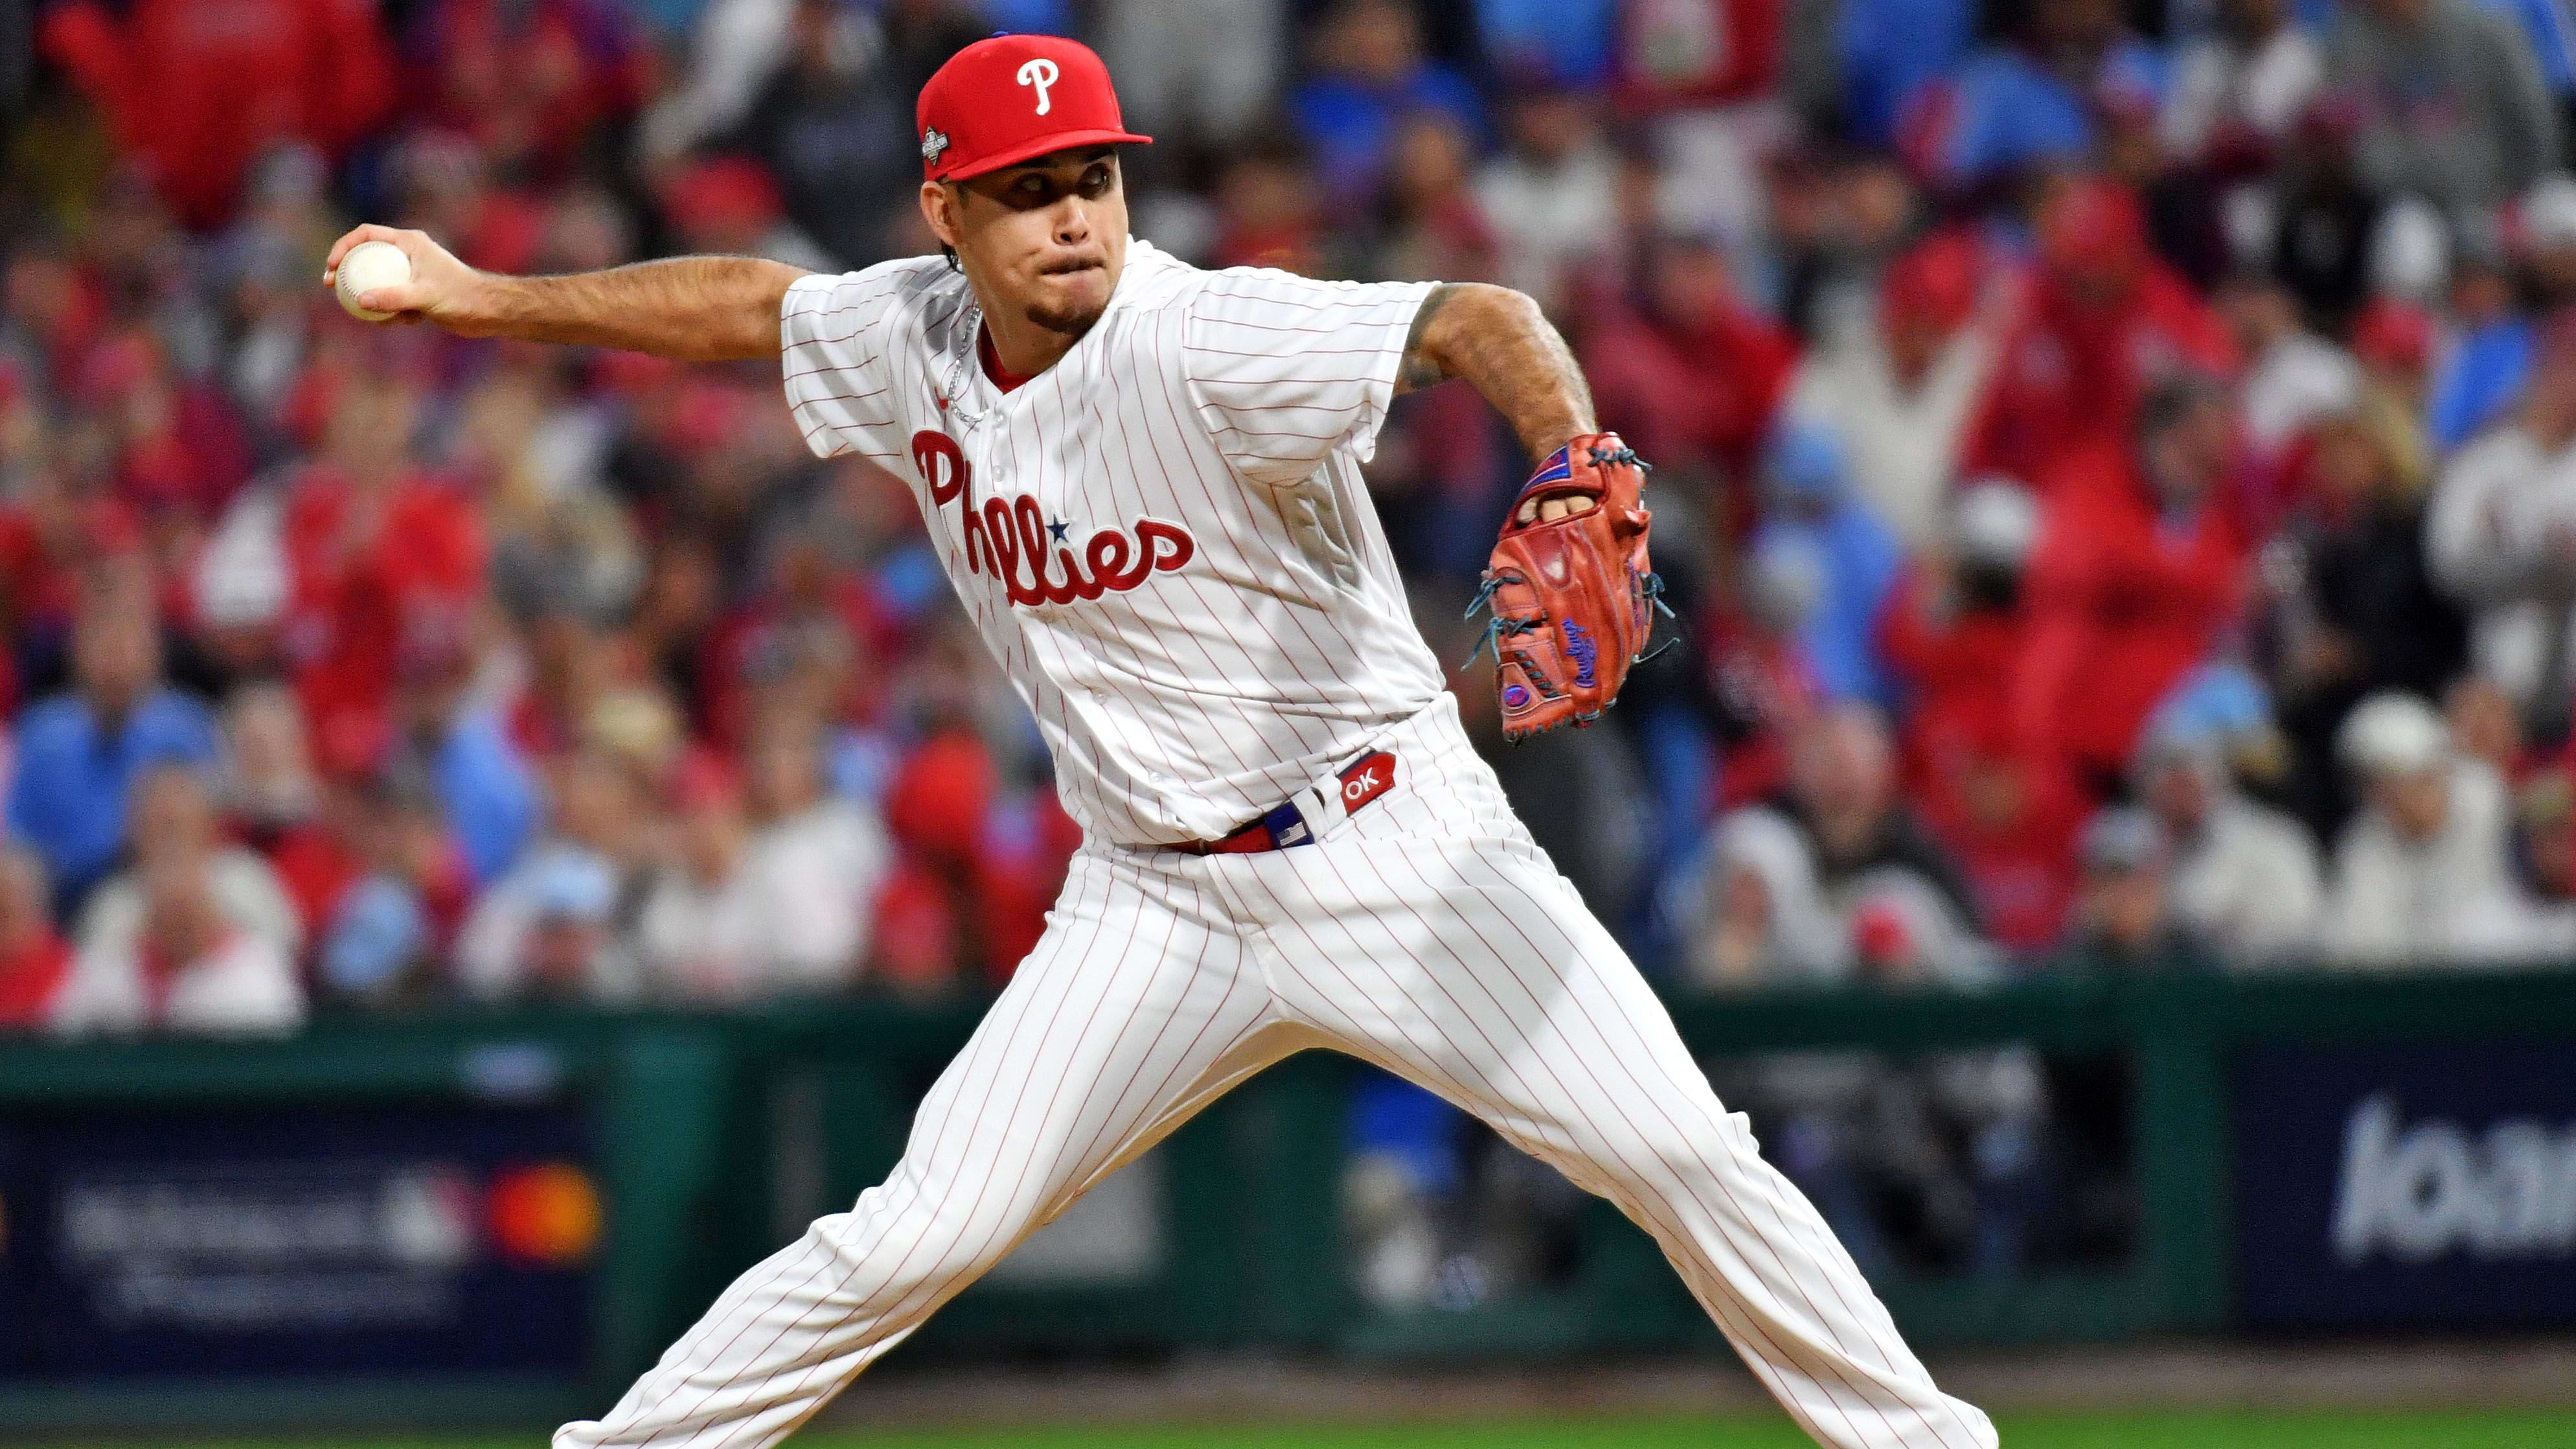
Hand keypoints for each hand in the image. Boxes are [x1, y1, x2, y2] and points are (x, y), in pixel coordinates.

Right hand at [321, 225, 500, 333]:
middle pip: (367, 257)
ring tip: (362, 312)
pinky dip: (389, 311)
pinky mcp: (418, 293)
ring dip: (367, 295)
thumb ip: (394, 297)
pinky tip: (393, 324)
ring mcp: (412, 274)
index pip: (366, 234)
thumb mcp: (426, 297)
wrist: (489, 312)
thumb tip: (361, 301)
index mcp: (409, 243)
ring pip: (378, 281)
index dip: (344, 246)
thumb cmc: (462, 297)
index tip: (332, 265)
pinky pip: (393, 299)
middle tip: (330, 286)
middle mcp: (409, 254)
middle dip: (347, 272)